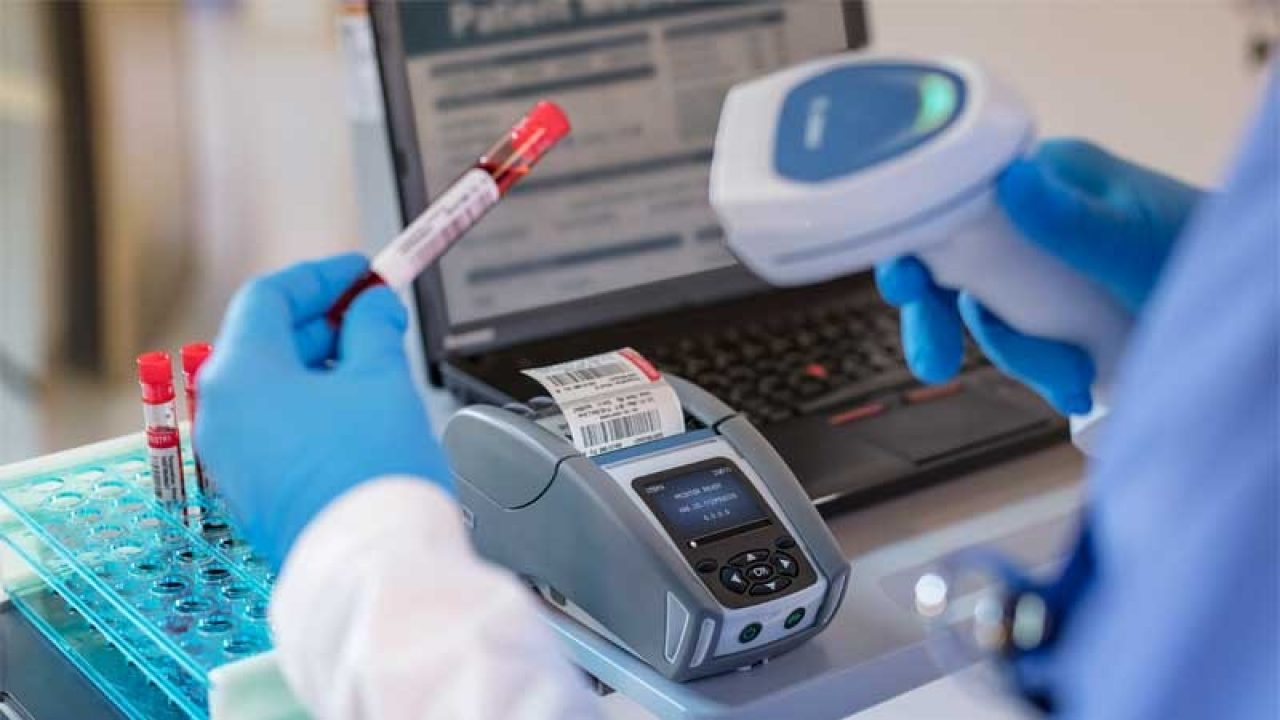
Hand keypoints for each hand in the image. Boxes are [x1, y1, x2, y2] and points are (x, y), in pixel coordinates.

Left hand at [196, 254, 450, 569]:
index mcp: (240, 376)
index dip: (321, 278)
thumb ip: (373, 328)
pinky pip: (274, 429)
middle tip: (375, 314)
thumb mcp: (381, 378)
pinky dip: (310, 408)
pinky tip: (356, 411)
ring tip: (375, 365)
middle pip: (265, 342)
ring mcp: (231, 458)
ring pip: (270, 389)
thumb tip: (372, 307)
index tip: (362, 272)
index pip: (269, 297)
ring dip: (320, 366)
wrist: (369, 563)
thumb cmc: (372, 471)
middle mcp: (222, 414)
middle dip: (324, 322)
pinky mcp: (252, 491)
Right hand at [875, 139, 1202, 414]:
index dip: (917, 242)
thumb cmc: (1204, 263)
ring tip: (1070, 374)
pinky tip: (1076, 380)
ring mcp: (1045, 268)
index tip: (906, 285)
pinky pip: (1020, 342)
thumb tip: (1009, 183)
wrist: (1249, 327)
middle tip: (935, 362)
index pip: (954, 201)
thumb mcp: (1135, 246)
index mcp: (1048, 182)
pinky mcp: (1058, 311)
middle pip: (952, 264)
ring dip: (1018, 355)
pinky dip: (1041, 369)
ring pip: (986, 314)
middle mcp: (1036, 220)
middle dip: (943, 320)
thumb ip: (1073, 221)